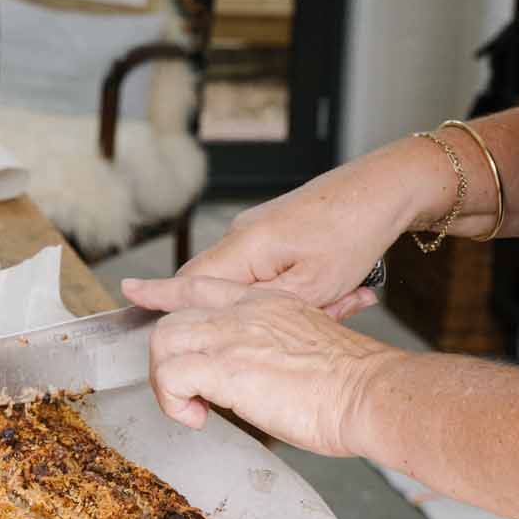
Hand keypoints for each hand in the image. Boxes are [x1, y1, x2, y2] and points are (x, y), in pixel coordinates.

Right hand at [125, 137, 451, 318]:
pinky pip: (272, 271)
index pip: (187, 286)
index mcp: (244, 247)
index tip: (132, 305)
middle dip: (241, 320)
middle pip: (215, 288)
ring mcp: (261, 230)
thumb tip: (228, 329)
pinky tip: (344, 291)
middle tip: (286, 326)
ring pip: (250, 282)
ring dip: (285, 305)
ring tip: (341, 301)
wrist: (386, 189)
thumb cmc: (353, 233)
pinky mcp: (280, 232)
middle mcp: (244, 235)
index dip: (160, 303)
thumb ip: (263, 311)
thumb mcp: (311, 289)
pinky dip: (300, 289)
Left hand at [142, 274, 391, 452]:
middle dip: (164, 359)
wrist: (369, 392)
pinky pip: (171, 375)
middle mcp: (244, 312)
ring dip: (165, 382)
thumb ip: (280, 349)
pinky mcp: (226, 367)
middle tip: (184, 394)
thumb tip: (271, 373)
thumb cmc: (354, 383)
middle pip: (172, 317)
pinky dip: (173, 401)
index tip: (137, 290)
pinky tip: (197, 417)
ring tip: (191, 408)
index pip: (202, 285)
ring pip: (163, 341)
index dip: (163, 289)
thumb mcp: (313, 346)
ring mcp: (233, 336)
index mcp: (266, 303)